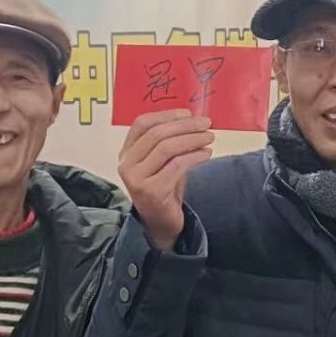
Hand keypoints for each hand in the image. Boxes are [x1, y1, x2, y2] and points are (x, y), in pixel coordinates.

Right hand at [118, 110, 214, 251]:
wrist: (160, 223)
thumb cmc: (164, 189)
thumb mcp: (163, 162)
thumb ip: (170, 142)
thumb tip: (193, 120)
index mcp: (126, 153)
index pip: (142, 124)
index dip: (166, 115)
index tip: (188, 113)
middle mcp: (126, 164)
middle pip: (157, 134)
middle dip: (185, 126)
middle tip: (207, 124)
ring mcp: (136, 178)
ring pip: (166, 148)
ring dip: (192, 139)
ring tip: (209, 138)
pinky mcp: (151, 191)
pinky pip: (176, 165)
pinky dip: (194, 156)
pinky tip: (206, 154)